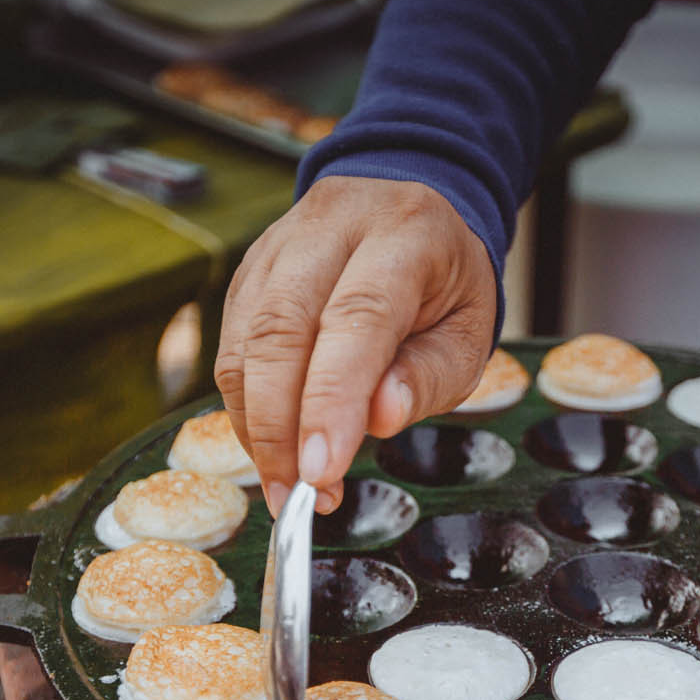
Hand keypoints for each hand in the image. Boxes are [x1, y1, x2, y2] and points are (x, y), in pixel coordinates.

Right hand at [214, 175, 497, 514]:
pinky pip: (231, 347)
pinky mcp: (249, 273)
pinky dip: (245, 408)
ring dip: (256, 427)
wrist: (411, 203)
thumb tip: (378, 419)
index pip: (357, 318)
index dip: (331, 400)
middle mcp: (331, 227)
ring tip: (288, 486)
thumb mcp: (467, 334)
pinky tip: (274, 449)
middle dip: (279, 427)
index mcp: (404, 235)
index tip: (322, 472)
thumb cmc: (444, 283)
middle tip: (297, 496)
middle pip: (281, 329)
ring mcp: (279, 245)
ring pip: (245, 341)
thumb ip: (426, 377)